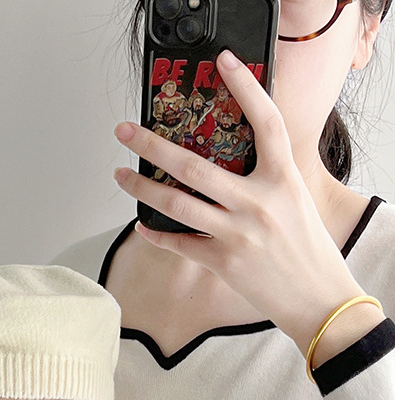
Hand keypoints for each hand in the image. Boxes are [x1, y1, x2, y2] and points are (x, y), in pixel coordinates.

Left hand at [113, 51, 375, 356]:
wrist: (317, 298)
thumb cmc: (305, 248)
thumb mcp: (294, 200)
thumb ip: (265, 178)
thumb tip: (225, 161)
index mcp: (283, 179)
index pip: (266, 122)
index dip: (245, 87)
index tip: (223, 63)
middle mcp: (258, 203)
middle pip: (194, 166)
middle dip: (152, 145)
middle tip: (127, 130)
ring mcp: (237, 234)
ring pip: (175, 204)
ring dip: (140, 188)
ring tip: (120, 175)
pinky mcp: (222, 262)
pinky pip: (178, 243)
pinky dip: (156, 232)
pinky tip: (141, 222)